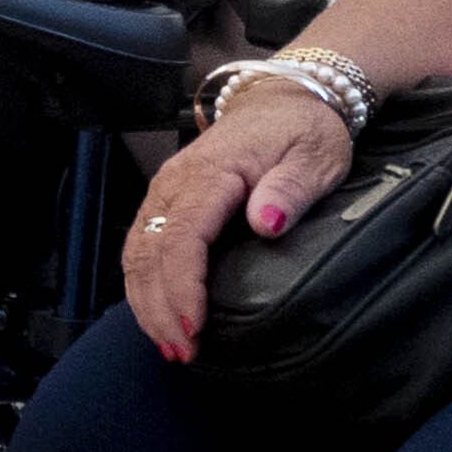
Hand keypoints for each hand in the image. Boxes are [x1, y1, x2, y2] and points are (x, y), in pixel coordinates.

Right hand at [118, 86, 356, 363]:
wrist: (282, 99)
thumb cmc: (302, 131)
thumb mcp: (314, 156)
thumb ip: (290, 189)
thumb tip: (266, 223)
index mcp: (210, 173)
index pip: (183, 236)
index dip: (183, 286)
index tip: (194, 328)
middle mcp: (175, 183)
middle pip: (149, 252)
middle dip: (160, 308)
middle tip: (183, 353)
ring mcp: (164, 192)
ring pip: (137, 254)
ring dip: (146, 303)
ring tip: (169, 346)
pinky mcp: (164, 202)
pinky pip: (141, 247)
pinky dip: (144, 287)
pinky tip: (158, 317)